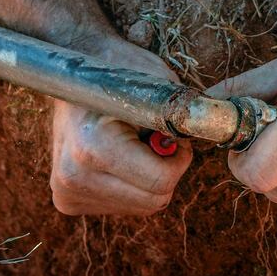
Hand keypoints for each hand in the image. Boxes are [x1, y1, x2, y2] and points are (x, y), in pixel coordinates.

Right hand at [49, 36, 193, 215]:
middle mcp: (73, 176)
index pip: (161, 182)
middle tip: (158, 140)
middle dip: (167, 171)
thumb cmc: (118, 69)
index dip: (180, 158)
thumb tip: (209, 133)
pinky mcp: (67, 200)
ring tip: (131, 144)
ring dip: (148, 178)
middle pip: (154, 201)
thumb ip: (181, 112)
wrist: (70, 74)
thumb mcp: (155, 80)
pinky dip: (131, 184)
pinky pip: (123, 205)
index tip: (175, 136)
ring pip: (140, 206)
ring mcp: (67, 191)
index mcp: (92, 146)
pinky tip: (118, 156)